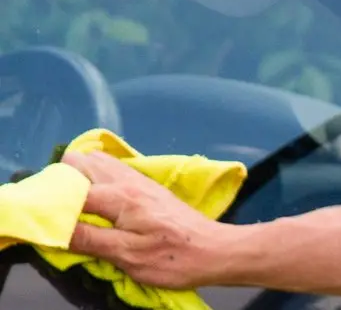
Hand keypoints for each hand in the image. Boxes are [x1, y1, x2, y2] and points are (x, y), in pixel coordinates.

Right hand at [61, 149, 230, 289]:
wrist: (215, 250)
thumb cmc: (174, 257)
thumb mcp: (127, 256)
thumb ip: (89, 239)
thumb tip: (54, 228)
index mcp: (121, 196)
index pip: (72, 188)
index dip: (53, 203)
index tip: (47, 221)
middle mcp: (129, 180)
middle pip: (82, 161)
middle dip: (63, 182)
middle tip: (60, 211)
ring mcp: (140, 180)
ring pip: (98, 162)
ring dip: (81, 179)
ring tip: (77, 208)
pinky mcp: (147, 187)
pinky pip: (113, 170)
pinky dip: (98, 180)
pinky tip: (99, 203)